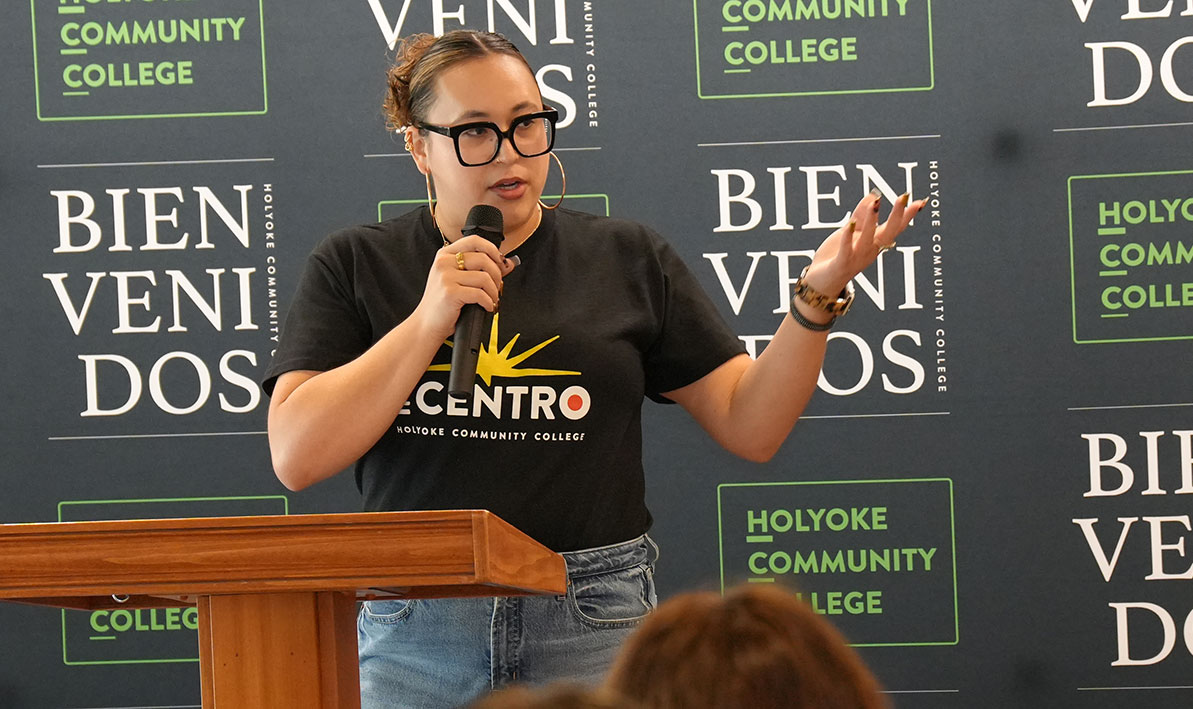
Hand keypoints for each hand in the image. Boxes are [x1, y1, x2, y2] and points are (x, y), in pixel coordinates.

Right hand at [415, 234, 518, 338]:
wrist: (426, 323)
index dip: (492, 249)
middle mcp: (444, 262)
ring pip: (484, 277)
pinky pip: (480, 294)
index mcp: (445, 254)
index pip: (474, 241)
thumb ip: (482, 269)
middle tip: (497, 287)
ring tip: (492, 299)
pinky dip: (489, 302)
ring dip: (494, 291)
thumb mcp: (459, 280)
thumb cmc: (444, 303)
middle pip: (483, 259)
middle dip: (497, 275)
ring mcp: (446, 277)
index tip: (501, 262)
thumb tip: (509, 263)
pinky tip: (487, 307)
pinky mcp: (450, 292)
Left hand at [802, 191, 925, 295]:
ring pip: (867, 239)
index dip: (906, 215)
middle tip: (903, 197)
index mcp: (873, 242)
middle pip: (887, 232)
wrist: (821, 283)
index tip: (919, 202)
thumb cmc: (836, 257)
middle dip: (896, 215)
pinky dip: (847, 238)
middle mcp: (869, 251)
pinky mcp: (841, 264)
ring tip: (876, 203)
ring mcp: (856, 258)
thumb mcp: (850, 233)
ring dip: (871, 221)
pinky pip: (846, 250)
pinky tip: (849, 225)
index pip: (894, 227)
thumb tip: (872, 196)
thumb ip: (860, 216)